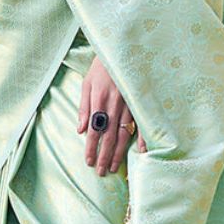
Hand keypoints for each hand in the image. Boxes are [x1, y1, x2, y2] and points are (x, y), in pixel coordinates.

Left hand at [77, 57, 145, 174]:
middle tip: (102, 172)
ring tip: (115, 167)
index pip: (94, 131)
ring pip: (124, 135)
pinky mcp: (140, 104)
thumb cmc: (102, 67)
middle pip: (109, 137)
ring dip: (119, 153)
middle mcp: (115, 106)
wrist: (122, 51)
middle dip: (104, 157)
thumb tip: (81, 130)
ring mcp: (130, 106)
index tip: (89, 162)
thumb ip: (84, 107)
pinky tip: (140, 153)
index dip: (91, 148)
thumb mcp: (87, 83)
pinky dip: (142, 139)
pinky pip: (142, 125)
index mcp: (99, 101)